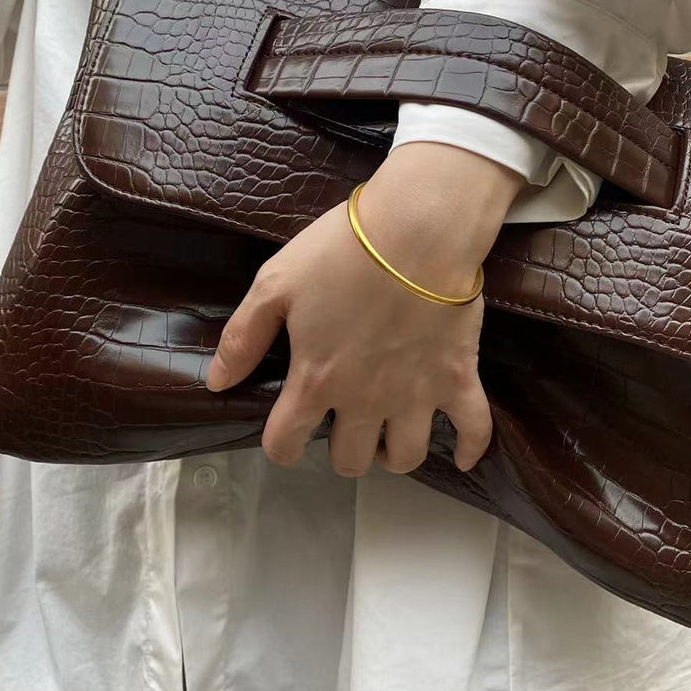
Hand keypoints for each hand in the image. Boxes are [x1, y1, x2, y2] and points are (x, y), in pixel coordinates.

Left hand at [205, 141, 524, 474]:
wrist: (416, 229)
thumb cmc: (342, 251)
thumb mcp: (275, 283)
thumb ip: (243, 338)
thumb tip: (217, 383)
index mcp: (316, 380)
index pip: (286, 443)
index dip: (282, 446)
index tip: (288, 434)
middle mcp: (365, 400)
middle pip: (349, 460)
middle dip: (341, 451)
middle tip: (343, 425)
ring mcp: (416, 395)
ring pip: (404, 458)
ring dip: (392, 455)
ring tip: (387, 435)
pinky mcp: (458, 378)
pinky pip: (474, 428)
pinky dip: (470, 449)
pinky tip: (461, 457)